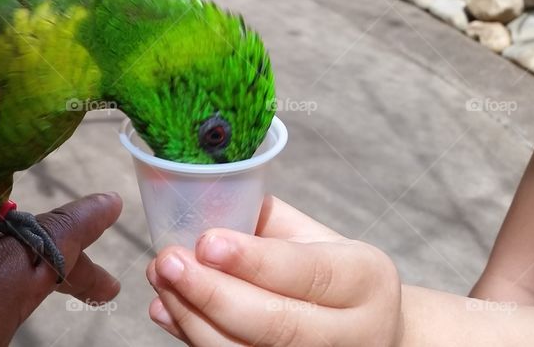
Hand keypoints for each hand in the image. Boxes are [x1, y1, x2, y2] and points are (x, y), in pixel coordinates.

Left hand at [146, 195, 402, 345]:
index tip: (206, 241)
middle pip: (275, 323)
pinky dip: (192, 337)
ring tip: (160, 279)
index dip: (253, 260)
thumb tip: (204, 201)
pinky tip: (167, 310)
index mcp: (363, 279)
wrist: (372, 330)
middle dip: (212, 292)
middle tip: (168, 261)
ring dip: (193, 317)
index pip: (307, 272)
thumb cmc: (333, 272)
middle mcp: (350, 331)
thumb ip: (266, 221)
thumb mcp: (316, 237)